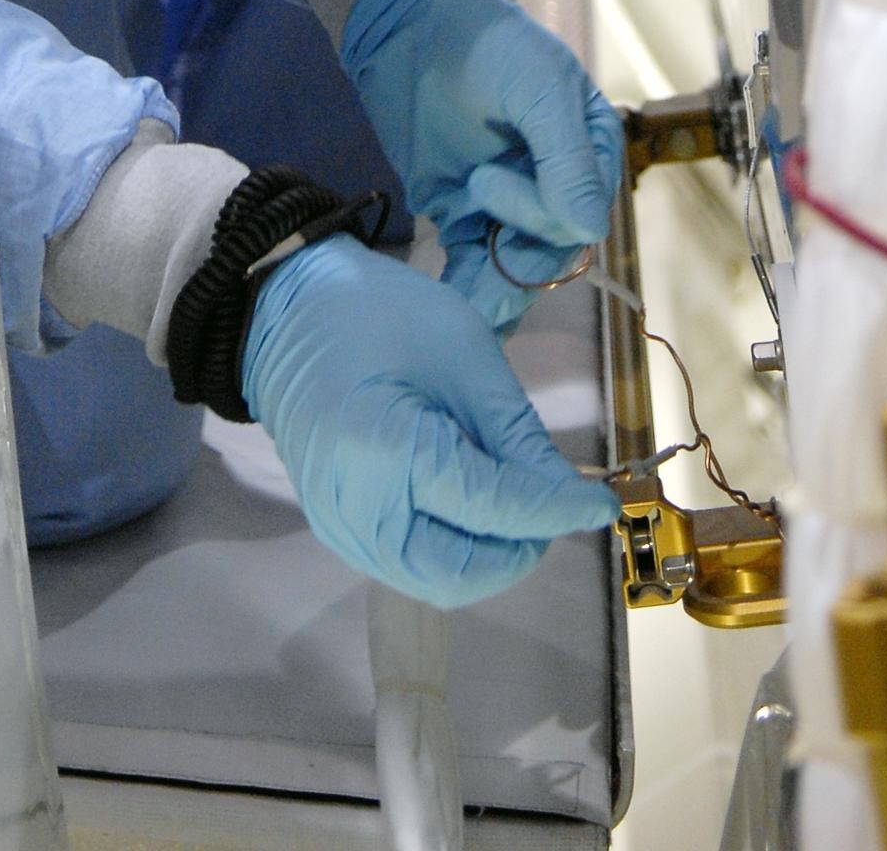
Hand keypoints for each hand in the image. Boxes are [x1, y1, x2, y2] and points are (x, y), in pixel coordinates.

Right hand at [241, 234, 615, 602]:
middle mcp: (356, 511)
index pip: (492, 509)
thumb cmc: (377, 312)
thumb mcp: (463, 354)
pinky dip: (450, 542)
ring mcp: (340, 528)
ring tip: (508, 494)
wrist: (285, 309)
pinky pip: (408, 560)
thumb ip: (516, 436)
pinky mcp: (337, 528)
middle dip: (515, 547)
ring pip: (435, 577)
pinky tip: (466, 495)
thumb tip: (571, 499)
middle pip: (459, 573)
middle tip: (547, 502)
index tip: (601, 505)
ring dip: (485, 551)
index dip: (555, 510)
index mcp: (387, 454)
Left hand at [341, 0, 624, 328]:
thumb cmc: (486, 42)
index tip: (483, 182)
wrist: (409, 25)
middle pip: (550, 250)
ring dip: (494, 293)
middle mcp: (556, 184)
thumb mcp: (537, 85)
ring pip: (515, 268)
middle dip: (515, 266)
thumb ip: (565, 156)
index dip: (540, 215)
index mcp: (589, 150)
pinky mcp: (464, 214)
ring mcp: (508, 203)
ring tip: (463, 312)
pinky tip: (452, 314)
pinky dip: (467, 291)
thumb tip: (590, 230)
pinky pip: (474, 265)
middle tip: (470, 270)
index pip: (581, 212)